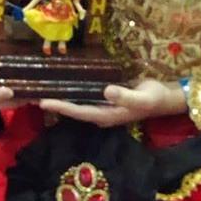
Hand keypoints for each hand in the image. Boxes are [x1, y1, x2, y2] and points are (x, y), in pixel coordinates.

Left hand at [40, 79, 185, 127]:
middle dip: (56, 104)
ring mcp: (104, 108)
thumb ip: (125, 95)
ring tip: (43, 90)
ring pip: (78, 105)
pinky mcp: (106, 100)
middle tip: (34, 95)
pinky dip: (73, 92)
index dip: (61, 107)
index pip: (79, 112)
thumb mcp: (142, 97)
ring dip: (62, 99)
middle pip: (74, 111)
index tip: (44, 101)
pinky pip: (85, 97)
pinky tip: (64, 84)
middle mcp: (102, 114)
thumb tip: (105, 91)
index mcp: (107, 115)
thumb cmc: (154, 97)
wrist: (166, 98)